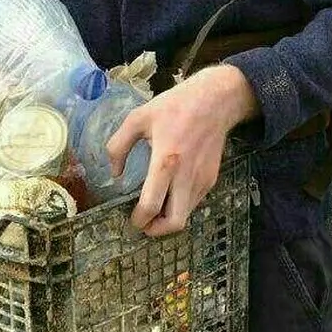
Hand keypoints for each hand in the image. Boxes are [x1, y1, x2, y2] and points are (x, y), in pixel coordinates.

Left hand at [108, 65, 258, 237]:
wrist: (215, 100)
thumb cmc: (174, 106)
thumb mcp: (138, 118)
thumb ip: (118, 146)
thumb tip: (115, 174)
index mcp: (165, 160)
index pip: (152, 204)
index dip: (139, 219)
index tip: (132, 219)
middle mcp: (186, 175)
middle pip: (175, 222)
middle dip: (156, 230)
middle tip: (144, 223)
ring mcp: (202, 179)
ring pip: (186, 215)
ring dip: (168, 218)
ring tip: (155, 209)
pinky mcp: (211, 179)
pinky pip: (194, 203)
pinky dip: (180, 206)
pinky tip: (170, 193)